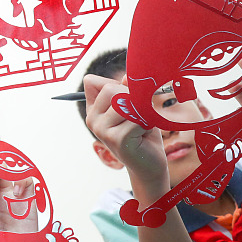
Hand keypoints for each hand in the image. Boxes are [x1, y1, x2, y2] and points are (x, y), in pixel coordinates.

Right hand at [84, 74, 167, 190]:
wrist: (150, 164)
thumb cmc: (143, 132)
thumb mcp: (134, 105)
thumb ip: (127, 88)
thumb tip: (127, 76)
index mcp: (93, 110)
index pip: (91, 81)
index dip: (113, 85)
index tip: (126, 100)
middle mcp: (92, 120)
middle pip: (110, 89)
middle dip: (132, 98)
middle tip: (138, 116)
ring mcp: (102, 130)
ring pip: (124, 102)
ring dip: (141, 111)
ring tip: (141, 125)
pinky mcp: (116, 139)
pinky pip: (136, 118)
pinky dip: (146, 123)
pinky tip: (144, 134)